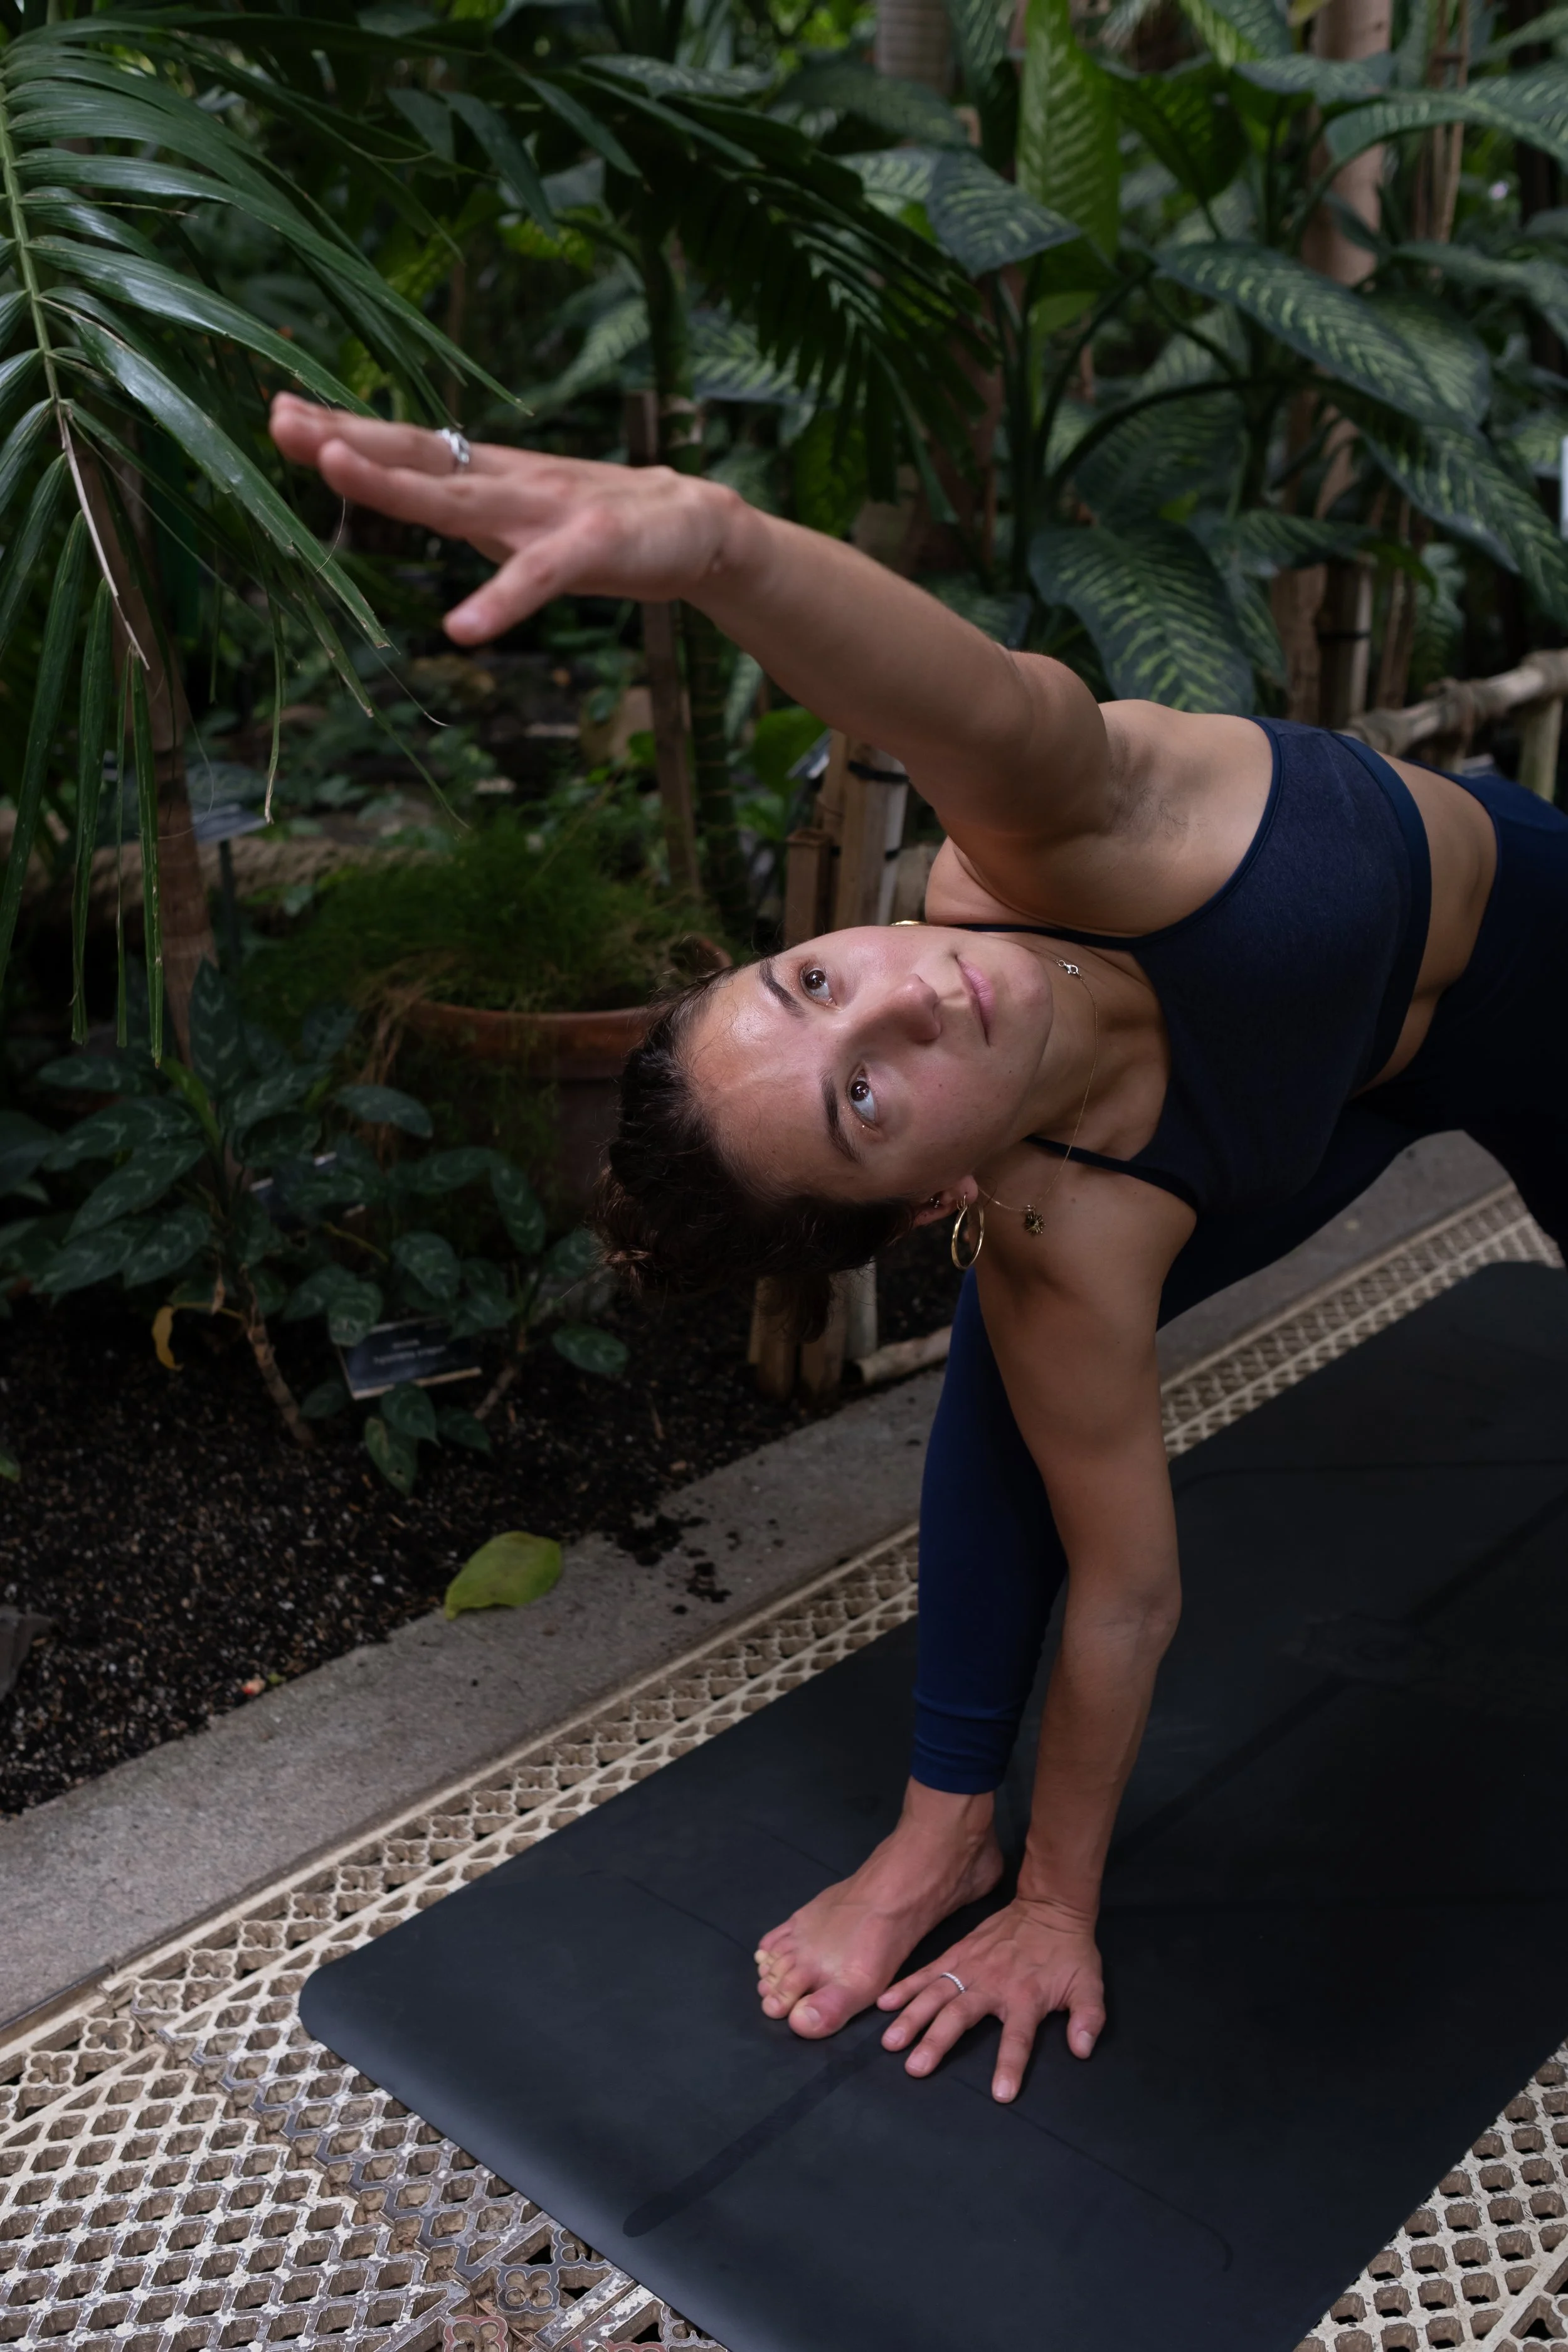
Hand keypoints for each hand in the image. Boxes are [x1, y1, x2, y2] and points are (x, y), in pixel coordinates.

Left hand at [268, 393, 742, 644]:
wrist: (698, 523)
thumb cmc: (598, 521)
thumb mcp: (517, 506)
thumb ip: (460, 498)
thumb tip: (391, 486)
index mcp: (488, 474)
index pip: (406, 447)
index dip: (344, 429)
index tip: (278, 409)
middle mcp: (508, 480)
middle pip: (417, 456)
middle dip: (347, 438)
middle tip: (280, 418)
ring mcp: (548, 511)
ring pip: (459, 499)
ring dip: (395, 488)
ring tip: (334, 468)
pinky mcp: (590, 548)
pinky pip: (536, 580)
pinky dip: (498, 603)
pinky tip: (460, 629)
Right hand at [876, 1894, 1105, 2102]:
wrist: (1051, 1906)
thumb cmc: (1069, 1953)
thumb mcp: (1090, 1986)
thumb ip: (1088, 2018)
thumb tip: (1083, 2050)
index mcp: (1026, 1997)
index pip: (1018, 2038)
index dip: (1010, 2064)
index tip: (1000, 2094)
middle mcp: (993, 1984)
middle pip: (961, 2015)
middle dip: (937, 2041)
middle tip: (915, 2068)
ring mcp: (971, 1966)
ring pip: (936, 1994)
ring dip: (912, 2018)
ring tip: (891, 2041)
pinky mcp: (958, 1953)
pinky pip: (928, 1972)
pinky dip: (905, 1987)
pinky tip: (884, 2003)